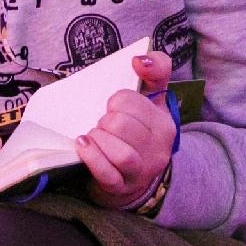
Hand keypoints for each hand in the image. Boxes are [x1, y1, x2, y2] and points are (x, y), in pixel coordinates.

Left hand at [80, 50, 177, 209]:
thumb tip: (141, 59)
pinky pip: (107, 174)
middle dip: (105, 120)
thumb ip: (155, 72)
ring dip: (99, 139)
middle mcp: (158, 148)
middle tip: (101, 124)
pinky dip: (92, 157)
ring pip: (121, 152)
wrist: (132, 177)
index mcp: (164, 123)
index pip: (134, 101)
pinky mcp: (121, 187)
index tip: (113, 105)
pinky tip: (81, 144)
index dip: (117, 100)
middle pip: (123, 125)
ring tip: (92, 135)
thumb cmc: (137, 132)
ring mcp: (141, 170)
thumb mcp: (151, 101)